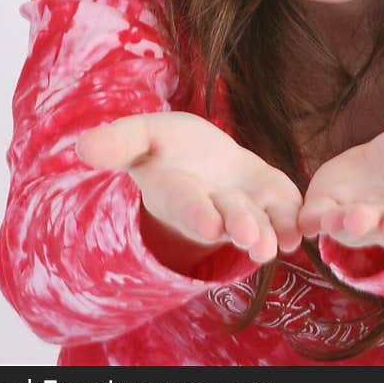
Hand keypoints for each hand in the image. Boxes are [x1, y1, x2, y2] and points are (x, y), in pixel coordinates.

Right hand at [75, 112, 302, 263]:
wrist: (200, 158)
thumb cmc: (167, 147)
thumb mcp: (142, 136)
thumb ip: (119, 141)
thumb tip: (82, 146)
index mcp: (178, 189)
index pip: (187, 203)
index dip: (196, 212)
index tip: (209, 223)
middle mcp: (211, 205)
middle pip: (227, 217)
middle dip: (240, 226)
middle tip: (252, 238)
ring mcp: (243, 205)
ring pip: (257, 222)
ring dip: (267, 234)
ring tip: (276, 247)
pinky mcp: (271, 198)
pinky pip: (283, 212)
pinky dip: (292, 222)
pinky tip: (301, 231)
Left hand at [298, 116, 383, 253]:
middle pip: (375, 228)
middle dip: (365, 225)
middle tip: (357, 219)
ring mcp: (357, 215)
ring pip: (343, 228)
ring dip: (335, 225)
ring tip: (330, 218)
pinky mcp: (329, 203)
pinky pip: (315, 216)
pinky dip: (308, 218)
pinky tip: (302, 217)